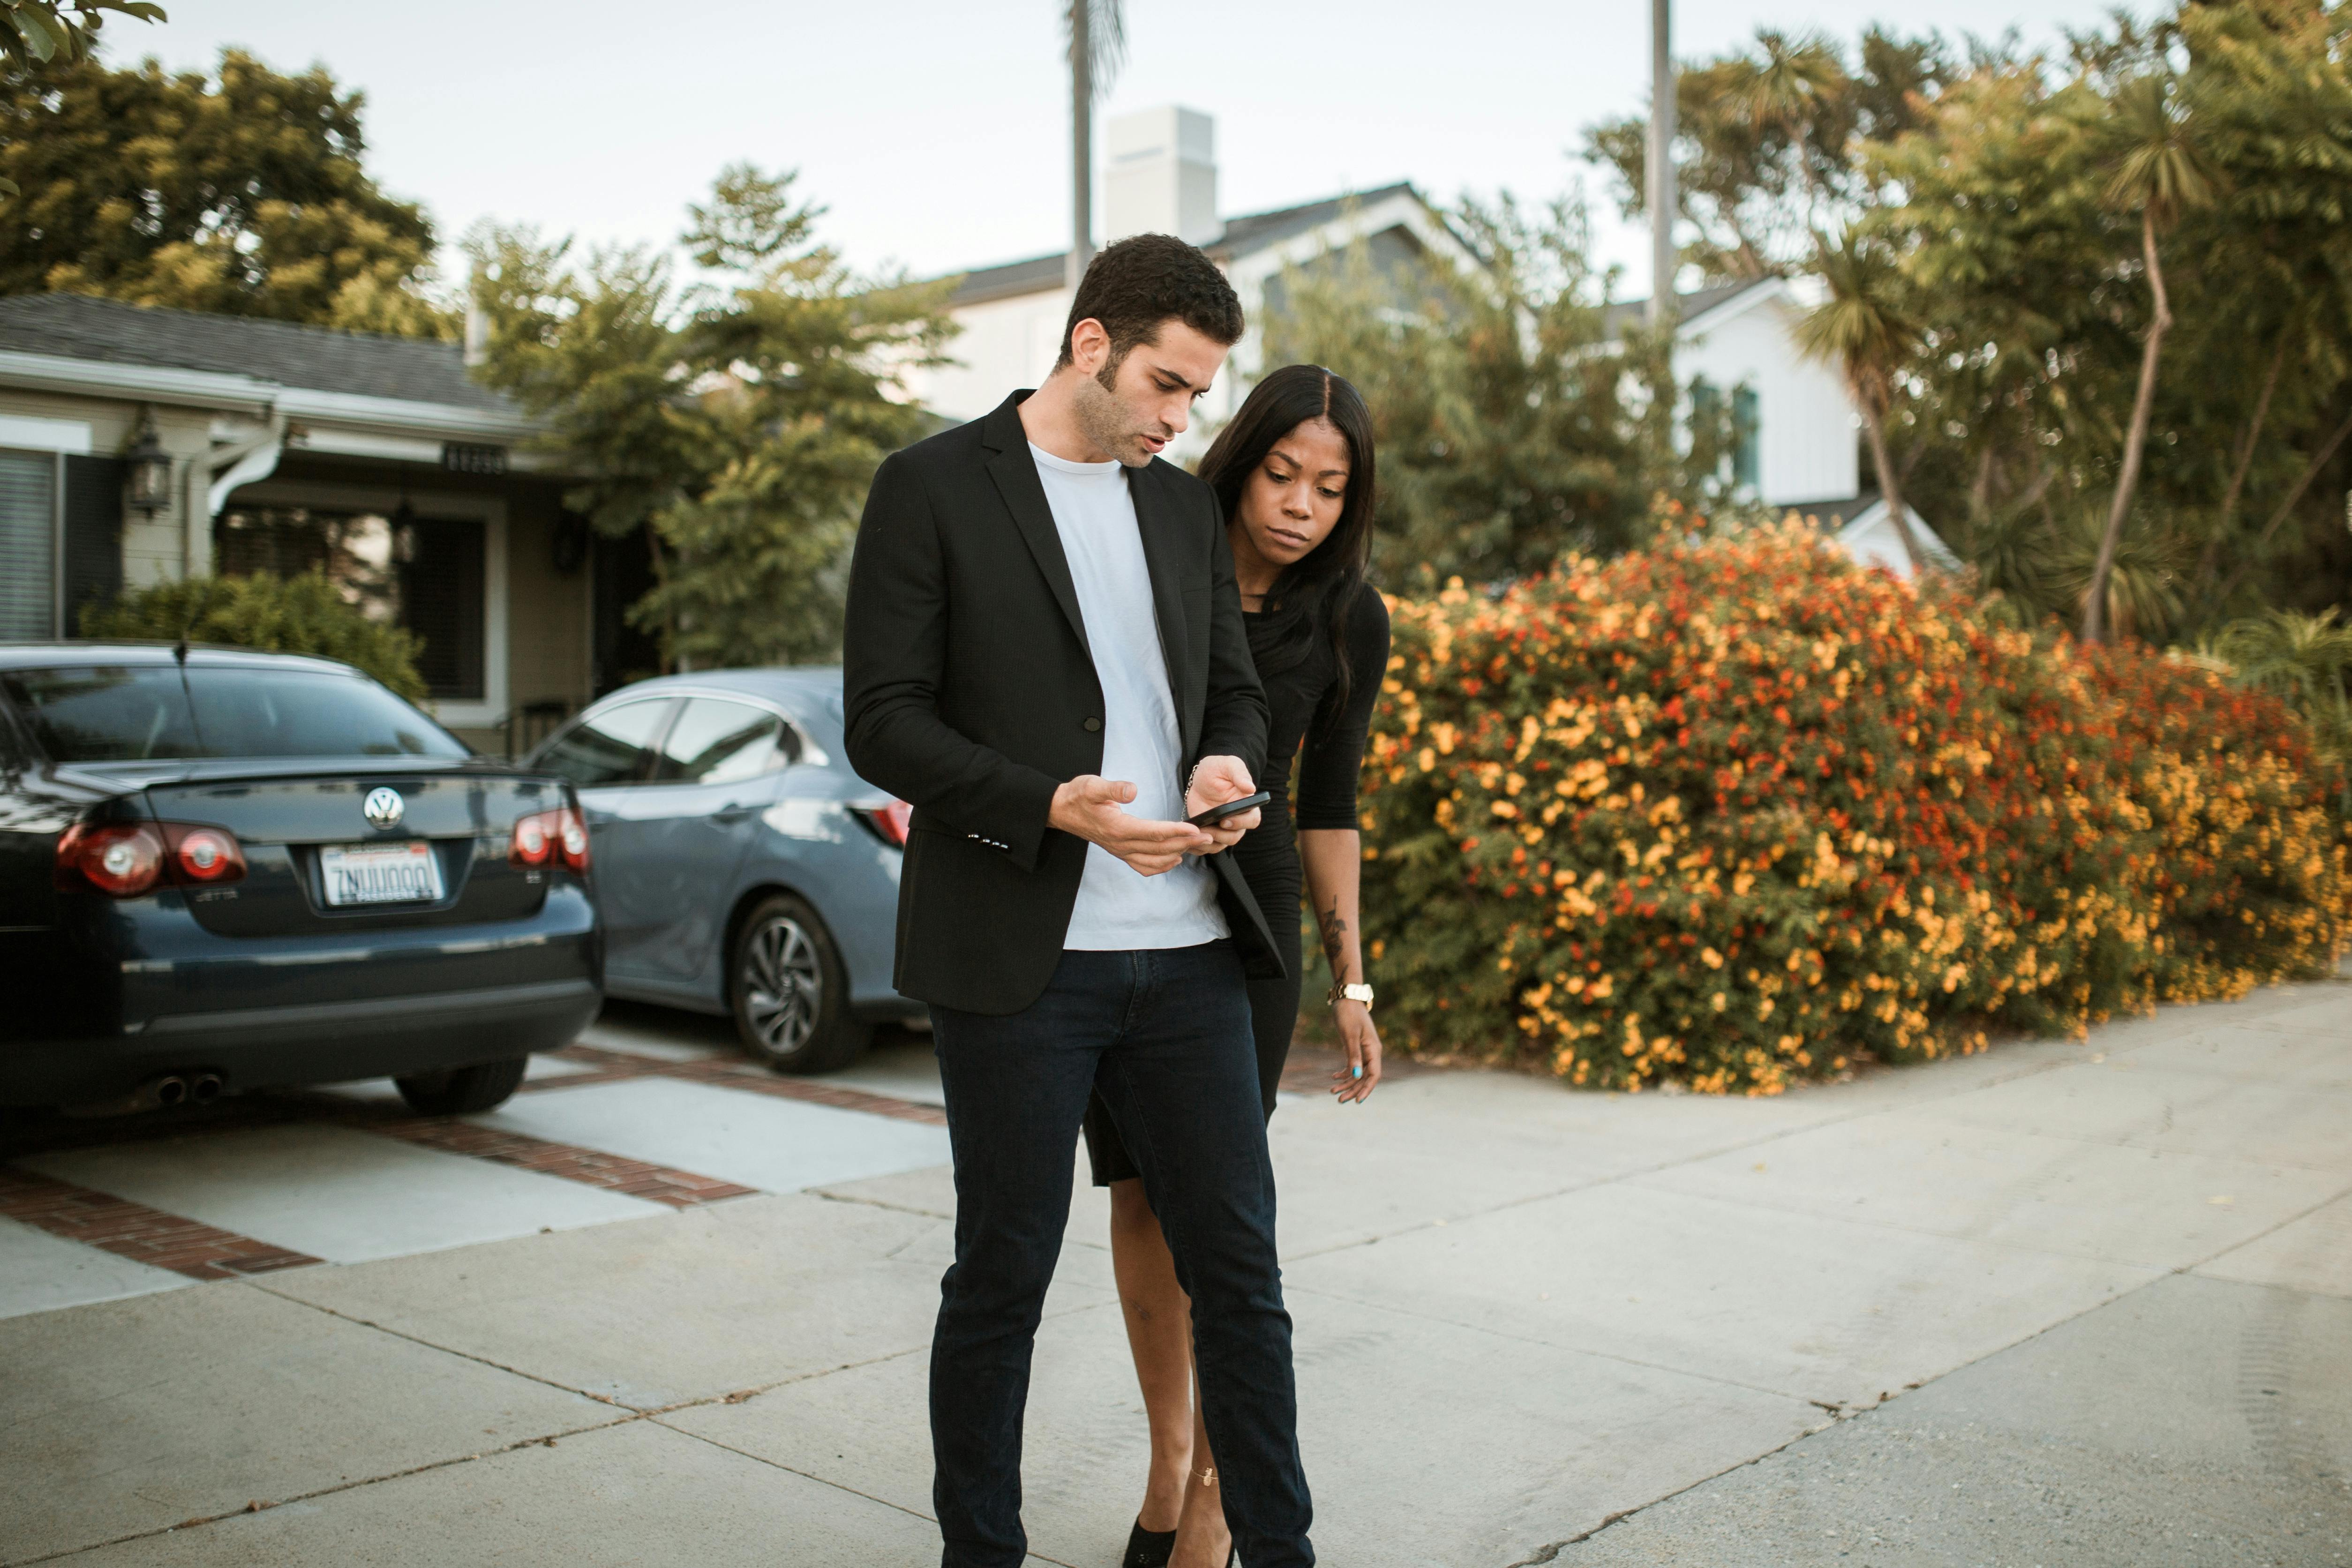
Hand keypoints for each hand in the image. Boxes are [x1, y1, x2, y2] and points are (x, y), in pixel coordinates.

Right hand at [1049, 775, 1211, 875]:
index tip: (1194, 828)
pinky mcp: (1121, 852)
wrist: (1061, 811)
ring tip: (1197, 845)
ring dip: (1178, 853)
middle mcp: (1121, 844)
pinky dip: (1162, 866)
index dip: (1176, 831)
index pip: (1153, 833)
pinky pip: (1144, 866)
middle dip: (1186, 843)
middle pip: (1159, 848)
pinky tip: (1174, 859)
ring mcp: (1121, 851)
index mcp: (1117, 828)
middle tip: (1208, 835)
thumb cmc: (1078, 797)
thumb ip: (1112, 788)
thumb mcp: (1091, 786)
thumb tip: (1132, 790)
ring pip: (1155, 860)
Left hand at [1184, 754, 1260, 854]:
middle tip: (1206, 828)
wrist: (1201, 777)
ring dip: (1207, 843)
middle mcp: (1237, 820)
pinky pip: (1206, 846)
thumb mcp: (1229, 765)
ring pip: (1220, 845)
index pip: (1252, 820)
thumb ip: (1239, 774)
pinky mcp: (1208, 832)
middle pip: (1235, 837)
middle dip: (1221, 836)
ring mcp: (1222, 829)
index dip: (1241, 823)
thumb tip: (1250, 788)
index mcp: (1247, 805)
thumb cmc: (1218, 769)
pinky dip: (1197, 847)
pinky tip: (1187, 840)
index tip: (1226, 820)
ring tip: (1194, 834)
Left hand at [1331, 1000, 1382, 1102]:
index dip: (1367, 1089)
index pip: (1374, 1075)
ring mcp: (1364, 1050)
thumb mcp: (1350, 1035)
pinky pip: (1352, 1065)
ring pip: (1358, 1073)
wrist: (1346, 998)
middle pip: (1365, 1077)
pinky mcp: (1355, 1048)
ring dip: (1347, 1083)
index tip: (1357, 1101)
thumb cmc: (1349, 1014)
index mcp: (1374, 1049)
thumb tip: (1357, 1075)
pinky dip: (1344, 1072)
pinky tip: (1333, 1077)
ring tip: (1332, 1092)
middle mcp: (1371, 1052)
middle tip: (1339, 1100)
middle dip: (1353, 1089)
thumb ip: (1353, 1055)